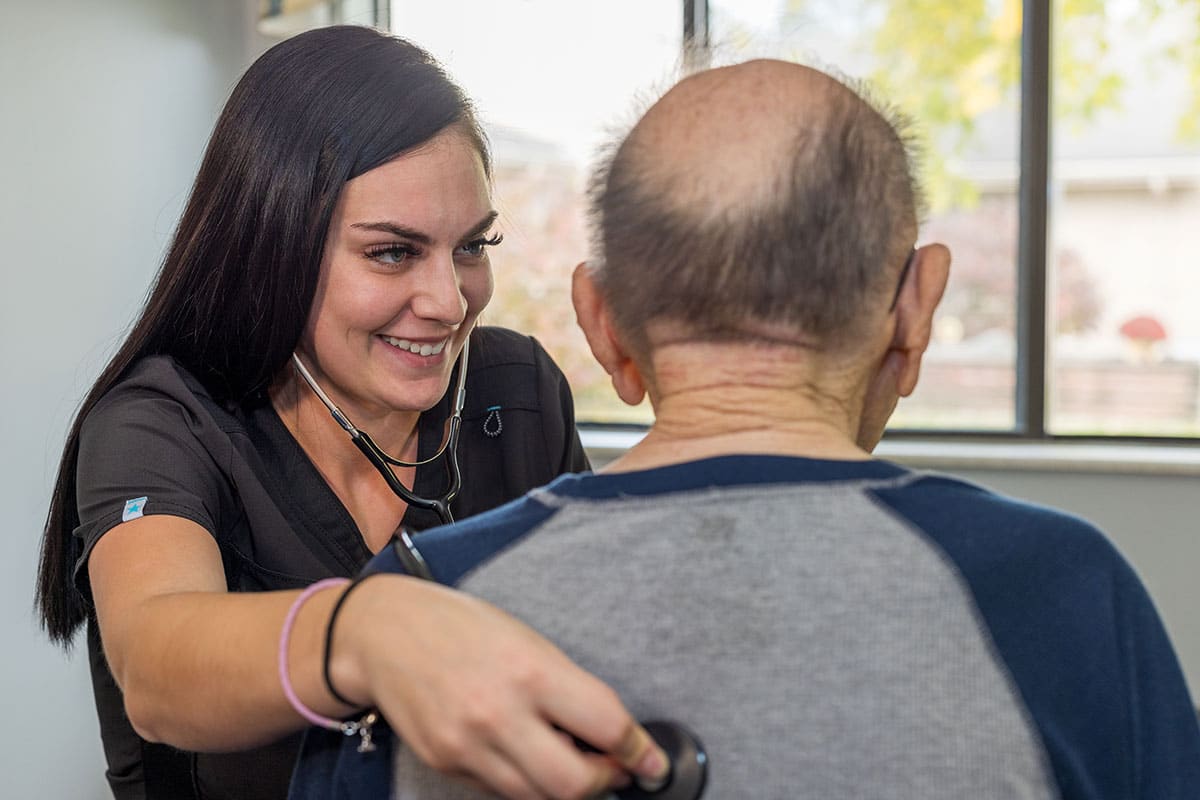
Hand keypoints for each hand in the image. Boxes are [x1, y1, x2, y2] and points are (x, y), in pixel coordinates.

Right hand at [331, 575, 668, 798]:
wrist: (383, 634)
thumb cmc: (461, 626)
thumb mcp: (527, 638)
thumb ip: (568, 687)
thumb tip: (610, 733)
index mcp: (530, 671)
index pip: (606, 726)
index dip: (639, 750)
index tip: (652, 762)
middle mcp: (499, 715)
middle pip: (575, 785)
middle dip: (606, 782)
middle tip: (616, 769)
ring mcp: (468, 746)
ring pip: (538, 798)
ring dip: (567, 788)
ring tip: (573, 761)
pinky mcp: (446, 764)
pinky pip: (501, 791)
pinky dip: (526, 783)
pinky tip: (528, 755)